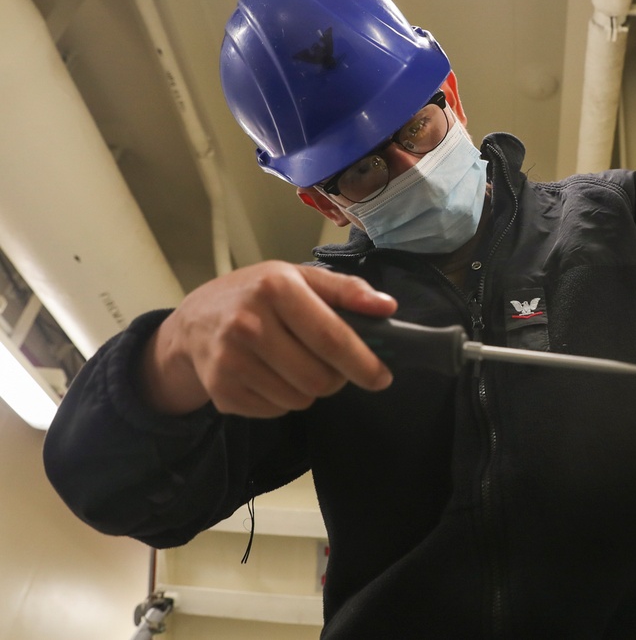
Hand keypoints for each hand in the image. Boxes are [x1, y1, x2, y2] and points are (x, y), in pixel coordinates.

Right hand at [141, 262, 396, 417]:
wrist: (194, 321)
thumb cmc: (258, 295)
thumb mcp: (300, 278)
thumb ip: (347, 291)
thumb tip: (387, 308)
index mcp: (275, 288)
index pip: (331, 337)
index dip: (363, 362)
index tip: (383, 377)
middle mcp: (248, 324)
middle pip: (318, 378)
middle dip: (337, 379)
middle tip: (333, 366)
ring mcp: (230, 360)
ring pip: (300, 399)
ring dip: (309, 389)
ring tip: (295, 364)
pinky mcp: (221, 391)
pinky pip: (276, 411)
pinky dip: (284, 399)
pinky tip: (271, 375)